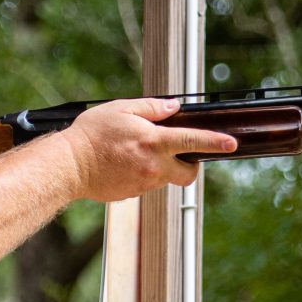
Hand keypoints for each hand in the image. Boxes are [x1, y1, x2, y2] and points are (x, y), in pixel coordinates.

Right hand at [61, 97, 237, 201]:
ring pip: (167, 178)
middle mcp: (154, 166)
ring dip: (161, 167)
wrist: (69, 166)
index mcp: (154, 142)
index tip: (232, 144)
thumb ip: (152, 108)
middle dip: (192, 165)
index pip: (193, 142)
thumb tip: (174, 107)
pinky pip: (148, 184)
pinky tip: (123, 165)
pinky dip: (143, 175)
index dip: (215, 142)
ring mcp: (145, 184)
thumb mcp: (121, 109)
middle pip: (189, 173)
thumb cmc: (92, 134)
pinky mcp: (134, 194)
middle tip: (179, 153)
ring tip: (133, 153)